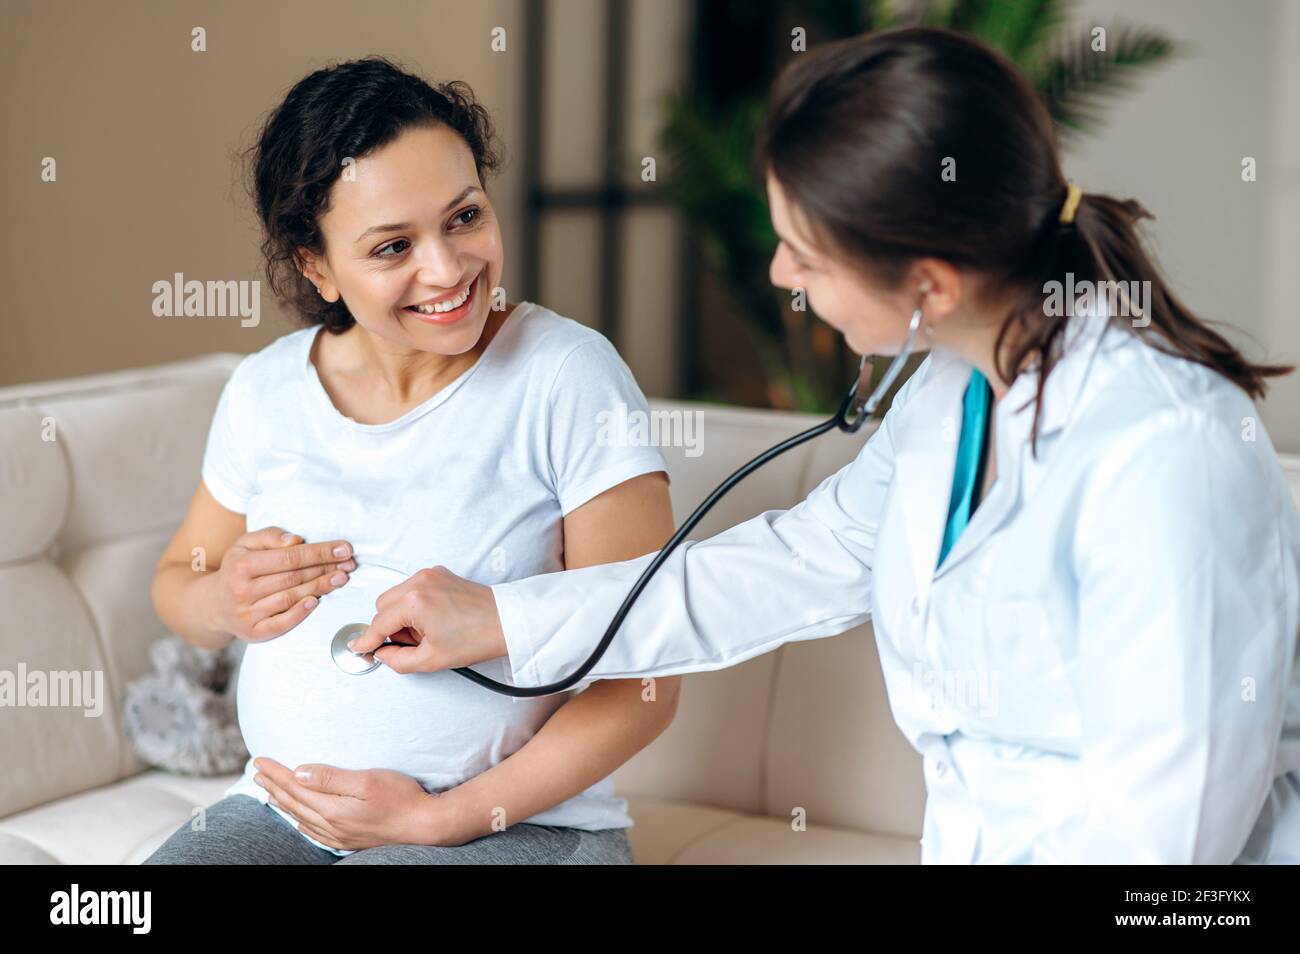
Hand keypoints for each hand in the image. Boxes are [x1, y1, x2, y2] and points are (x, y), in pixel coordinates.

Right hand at [201, 526, 354, 642]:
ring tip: (341, 578)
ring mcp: (247, 614)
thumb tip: (295, 540)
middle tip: (350, 564)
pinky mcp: (253, 633)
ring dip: (320, 588)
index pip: (289, 557)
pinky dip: (300, 613)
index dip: (319, 552)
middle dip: (325, 569)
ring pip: (290, 598)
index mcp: (242, 565)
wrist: (211, 604)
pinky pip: (281, 623)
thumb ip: (269, 536)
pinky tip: (317, 601)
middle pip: (293, 577)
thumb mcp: (244, 544)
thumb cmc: (236, 568)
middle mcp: (242, 590)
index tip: (344, 548)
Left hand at [252, 758, 465, 849]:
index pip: (295, 787)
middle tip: (256, 772)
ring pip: (300, 817)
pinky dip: (299, 820)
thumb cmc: (401, 798)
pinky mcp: (348, 840)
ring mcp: (339, 835)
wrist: (425, 825)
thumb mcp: (367, 780)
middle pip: (293, 802)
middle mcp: (332, 825)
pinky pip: (314, 831)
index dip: (276, 773)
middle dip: (273, 786)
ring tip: (268, 791)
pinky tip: (298, 818)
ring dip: (282, 802)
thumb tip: (300, 773)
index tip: (259, 760)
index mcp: (333, 809)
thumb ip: (332, 777)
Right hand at [346, 566, 506, 673]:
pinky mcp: (440, 573)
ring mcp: (430, 574)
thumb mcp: (432, 659)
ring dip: (400, 615)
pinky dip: (414, 604)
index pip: (379, 624)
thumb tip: (383, 654)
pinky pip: (413, 589)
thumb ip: (398, 660)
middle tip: (410, 644)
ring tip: (427, 632)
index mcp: (414, 601)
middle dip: (388, 627)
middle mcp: (420, 582)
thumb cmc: (479, 637)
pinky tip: (433, 619)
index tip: (359, 647)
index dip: (367, 640)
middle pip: (382, 605)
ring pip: (396, 596)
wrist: (508, 622)